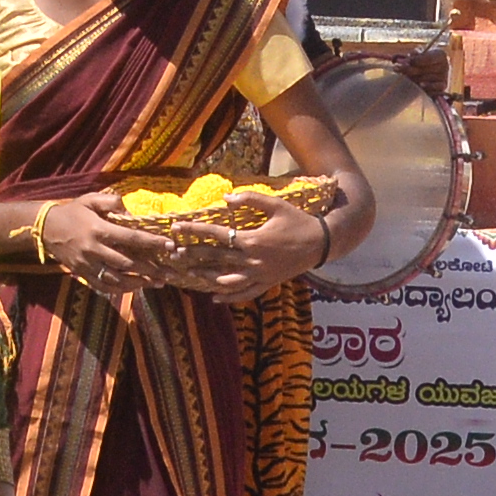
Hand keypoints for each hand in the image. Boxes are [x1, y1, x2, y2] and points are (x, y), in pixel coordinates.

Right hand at [25, 192, 166, 295]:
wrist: (46, 228)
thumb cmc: (72, 212)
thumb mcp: (90, 199)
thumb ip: (112, 202)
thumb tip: (131, 212)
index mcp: (99, 230)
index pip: (131, 238)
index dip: (152, 243)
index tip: (169, 246)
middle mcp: (94, 250)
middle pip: (128, 264)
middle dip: (151, 269)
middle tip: (170, 272)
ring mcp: (88, 265)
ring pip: (117, 279)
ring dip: (140, 283)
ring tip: (158, 283)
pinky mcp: (83, 274)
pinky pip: (104, 286)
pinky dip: (121, 289)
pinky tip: (136, 288)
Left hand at [184, 192, 332, 301]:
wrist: (320, 244)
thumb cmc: (297, 221)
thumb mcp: (276, 205)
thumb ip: (250, 199)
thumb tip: (225, 197)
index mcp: (253, 240)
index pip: (217, 235)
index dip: (196, 230)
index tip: (178, 228)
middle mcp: (253, 261)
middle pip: (217, 259)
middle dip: (194, 255)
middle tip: (175, 253)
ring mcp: (260, 275)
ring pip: (227, 281)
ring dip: (206, 278)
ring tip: (190, 274)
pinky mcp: (267, 283)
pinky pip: (245, 293)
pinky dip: (229, 296)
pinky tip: (214, 298)